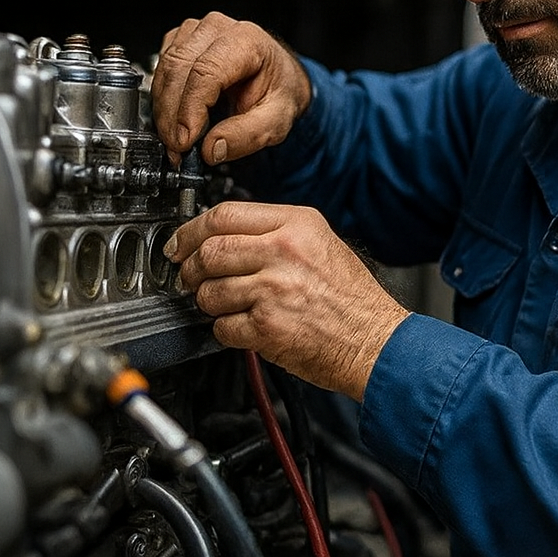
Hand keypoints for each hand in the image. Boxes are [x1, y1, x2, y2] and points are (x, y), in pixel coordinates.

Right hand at [153, 12, 311, 164]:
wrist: (277, 77)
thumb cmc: (278, 90)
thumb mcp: (277, 120)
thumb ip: (248, 136)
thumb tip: (212, 149)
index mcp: (246, 41)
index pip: (206, 72)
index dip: (190, 109)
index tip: (185, 140)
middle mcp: (217, 29)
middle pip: (178, 69)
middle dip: (171, 116)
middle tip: (177, 149)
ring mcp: (195, 32)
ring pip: (164, 70)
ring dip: (163, 111)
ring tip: (175, 142)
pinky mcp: (180, 42)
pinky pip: (160, 70)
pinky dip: (162, 100)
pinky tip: (173, 121)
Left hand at [165, 202, 409, 399]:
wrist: (376, 341)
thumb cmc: (353, 300)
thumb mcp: (322, 244)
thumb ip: (277, 234)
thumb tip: (227, 236)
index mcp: (297, 225)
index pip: (225, 214)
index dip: (192, 230)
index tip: (181, 242)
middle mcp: (284, 252)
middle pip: (210, 250)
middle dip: (191, 268)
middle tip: (191, 277)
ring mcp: (273, 290)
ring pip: (210, 290)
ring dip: (208, 302)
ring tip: (224, 306)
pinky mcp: (267, 327)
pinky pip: (222, 326)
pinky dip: (225, 330)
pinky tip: (243, 328)